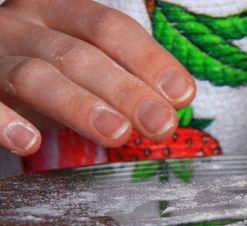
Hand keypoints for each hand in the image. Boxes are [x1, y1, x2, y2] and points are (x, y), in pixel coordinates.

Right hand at [0, 0, 194, 155]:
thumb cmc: (46, 71)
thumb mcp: (83, 65)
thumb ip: (122, 77)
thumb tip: (174, 102)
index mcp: (61, 12)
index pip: (111, 28)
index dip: (149, 60)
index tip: (182, 93)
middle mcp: (26, 26)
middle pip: (80, 55)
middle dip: (127, 92)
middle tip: (160, 124)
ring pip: (36, 76)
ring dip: (81, 106)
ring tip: (116, 133)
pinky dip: (4, 121)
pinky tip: (29, 143)